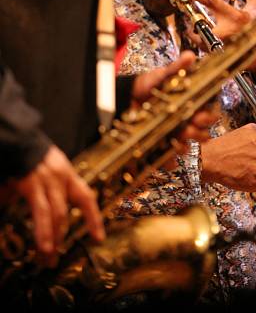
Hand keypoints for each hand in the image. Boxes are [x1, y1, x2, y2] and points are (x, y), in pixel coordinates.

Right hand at [6, 145, 104, 259]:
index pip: (86, 197)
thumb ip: (42, 190)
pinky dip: (43, 230)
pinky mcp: (33, 184)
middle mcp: (61, 177)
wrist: (16, 137)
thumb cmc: (26, 152)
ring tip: (47, 258)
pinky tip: (44, 245)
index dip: (93, 218)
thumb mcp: (42, 168)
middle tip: (55, 259)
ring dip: (53, 238)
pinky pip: (40, 211)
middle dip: (63, 236)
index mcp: (66, 173)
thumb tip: (37, 207)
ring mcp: (48, 180)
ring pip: (57, 214)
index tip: (99, 237)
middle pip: (68, 211)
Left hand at [131, 50, 218, 145]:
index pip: (210, 107)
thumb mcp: (162, 75)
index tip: (204, 110)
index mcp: (193, 100)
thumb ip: (177, 68)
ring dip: (192, 138)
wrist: (127, 98)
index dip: (210, 110)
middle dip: (203, 125)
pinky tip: (169, 147)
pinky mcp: (167, 145)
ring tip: (183, 133)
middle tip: (195, 121)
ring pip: (195, 141)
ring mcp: (179, 132)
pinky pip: (176, 154)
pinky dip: (174, 153)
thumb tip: (190, 56)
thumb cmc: (149, 86)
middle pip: (206, 126)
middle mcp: (189, 117)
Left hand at [177, 0, 255, 82]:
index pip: (211, 1)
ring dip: (197, 34)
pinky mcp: (220, 55)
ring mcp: (222, 45)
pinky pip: (205, 49)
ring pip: (200, 39)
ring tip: (198, 30)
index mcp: (236, 17)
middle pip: (199, 24)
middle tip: (190, 16)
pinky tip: (207, 40)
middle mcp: (227, 32)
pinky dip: (203, 44)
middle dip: (194, 21)